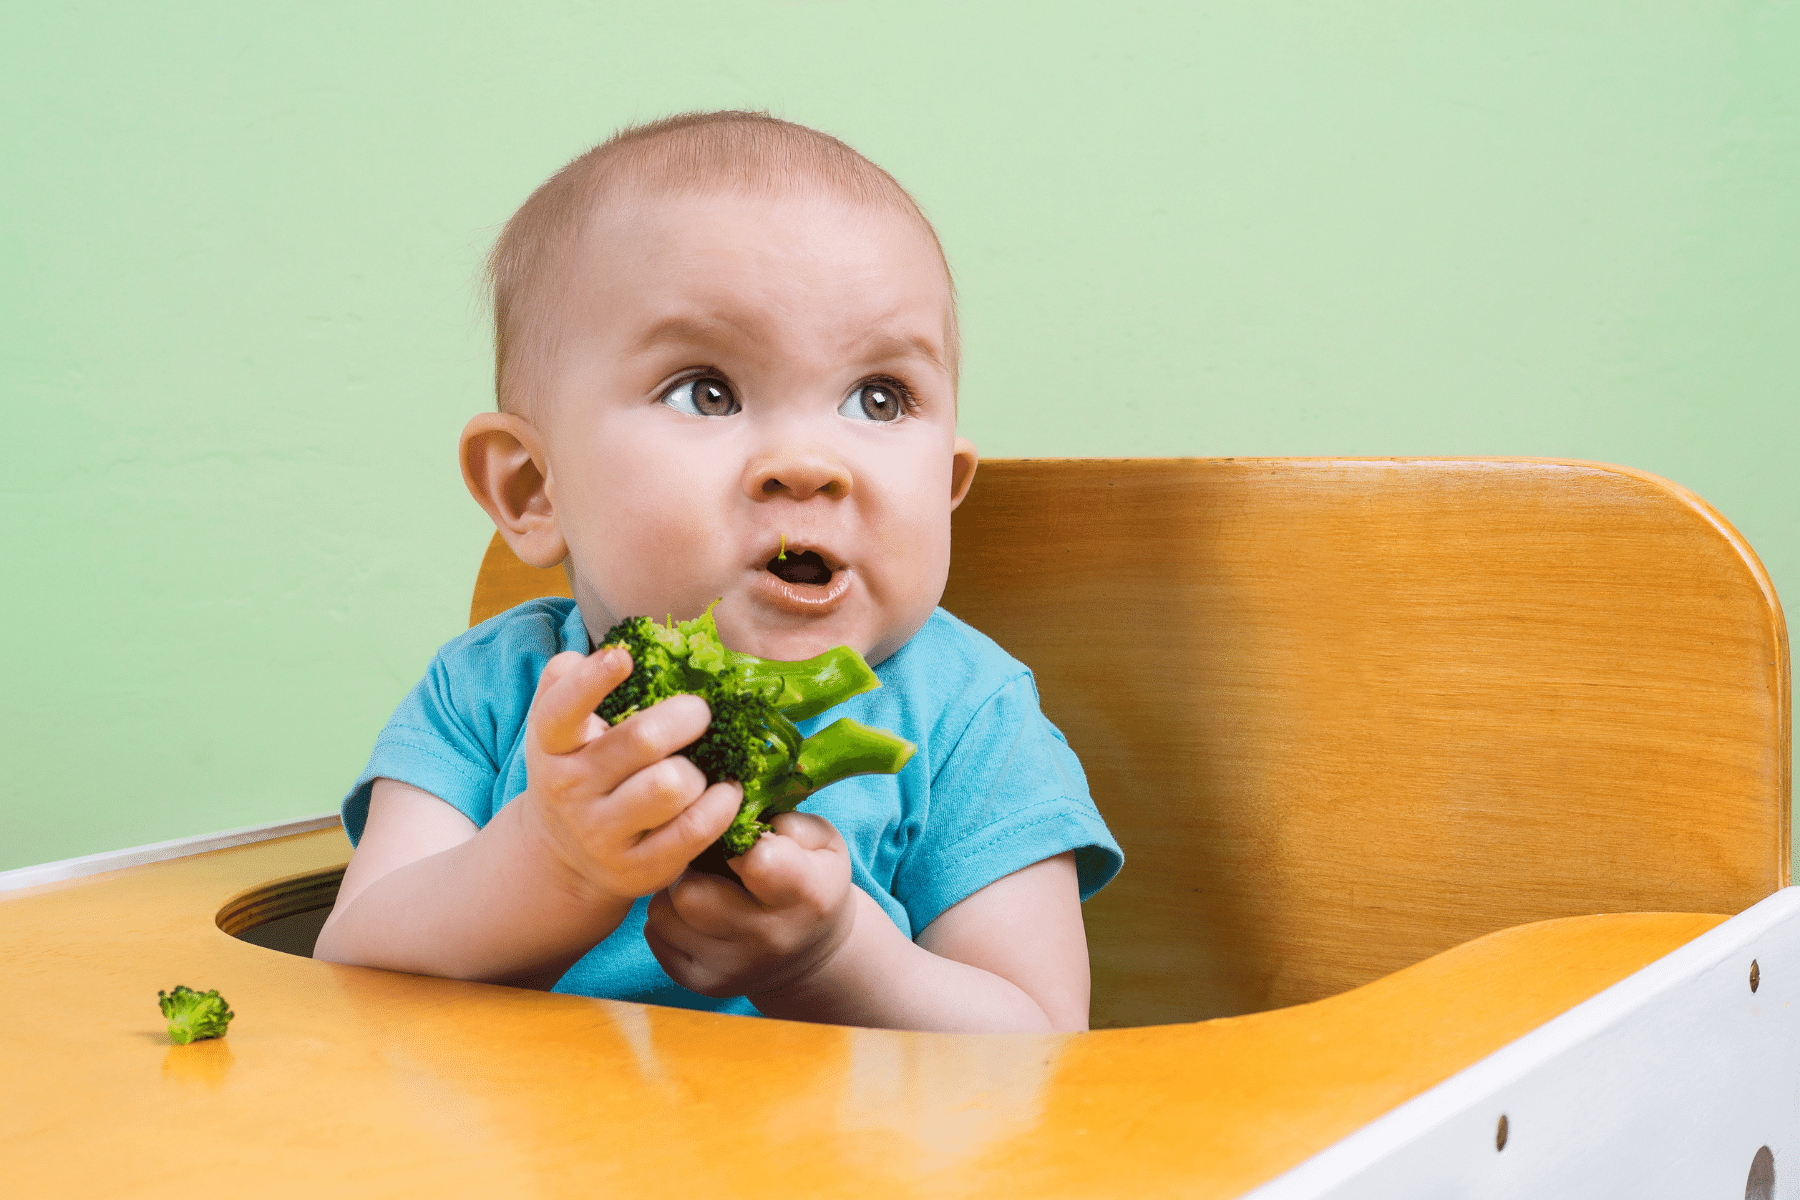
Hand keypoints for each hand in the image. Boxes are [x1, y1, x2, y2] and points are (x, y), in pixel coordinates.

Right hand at [519, 648, 742, 905]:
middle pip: (642, 741)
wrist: (564, 858)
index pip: (561, 711)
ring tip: (701, 766)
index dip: (591, 681)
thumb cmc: (578, 772)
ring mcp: (603, 834)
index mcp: (551, 747)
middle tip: (699, 712)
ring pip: (672, 786)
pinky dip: (722, 804)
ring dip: (699, 769)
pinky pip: (695, 829)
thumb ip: (566, 685)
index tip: (624, 657)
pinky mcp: (639, 868)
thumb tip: (594, 655)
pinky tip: (726, 792)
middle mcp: (571, 790)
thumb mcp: (559, 732)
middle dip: (685, 717)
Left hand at [642, 812, 856, 1001]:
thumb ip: (790, 820)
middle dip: (690, 866)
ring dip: (672, 889)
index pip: (758, 862)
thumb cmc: (813, 880)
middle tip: (703, 855)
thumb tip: (741, 814)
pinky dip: (666, 918)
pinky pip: (656, 937)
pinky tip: (691, 910)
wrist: (810, 951)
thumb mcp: (824, 842)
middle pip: (692, 893)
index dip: (739, 835)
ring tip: (696, 880)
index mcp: (806, 896)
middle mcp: (769, 938)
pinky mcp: (702, 983)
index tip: (741, 834)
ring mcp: (732, 967)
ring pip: (664, 914)